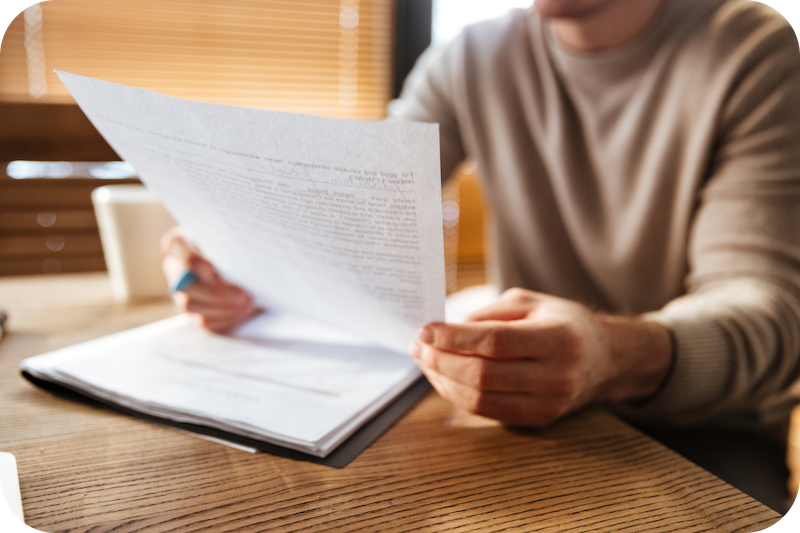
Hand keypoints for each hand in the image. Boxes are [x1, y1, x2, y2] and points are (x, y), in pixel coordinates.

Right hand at [161, 226, 257, 331]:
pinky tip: (243, 313)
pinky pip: (203, 321)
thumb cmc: (240, 245)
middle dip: (215, 292)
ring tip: (248, 304)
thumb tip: (244, 259)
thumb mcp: (238, 238)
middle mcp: (176, 268)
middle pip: (185, 284)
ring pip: (192, 305)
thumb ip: (234, 243)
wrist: (248, 265)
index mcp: (182, 242)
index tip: (211, 270)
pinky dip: (224, 319)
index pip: (175, 245)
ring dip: (223, 307)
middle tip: (242, 295)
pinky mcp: (194, 313)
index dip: (191, 260)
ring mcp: (183, 292)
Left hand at [410, 288, 672, 426]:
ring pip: (481, 400)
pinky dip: (459, 396)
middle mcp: (557, 375)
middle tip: (419, 346)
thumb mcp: (530, 303)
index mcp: (558, 338)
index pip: (495, 342)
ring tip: (426, 361)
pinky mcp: (538, 420)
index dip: (454, 338)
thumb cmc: (563, 323)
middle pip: (483, 375)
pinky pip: (488, 412)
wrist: (605, 359)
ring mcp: (549, 404)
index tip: (426, 330)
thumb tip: (445, 331)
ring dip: (444, 382)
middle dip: (441, 361)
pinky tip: (444, 378)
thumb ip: (489, 314)